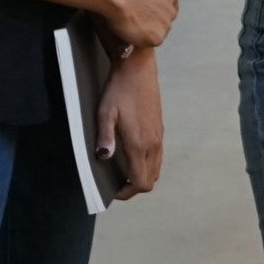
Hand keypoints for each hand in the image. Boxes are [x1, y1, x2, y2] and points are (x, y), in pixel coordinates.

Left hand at [95, 49, 164, 198]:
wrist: (138, 70)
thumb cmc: (119, 90)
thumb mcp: (105, 113)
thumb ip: (105, 137)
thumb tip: (103, 158)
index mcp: (139, 143)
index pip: (140, 181)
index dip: (127, 192)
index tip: (114, 192)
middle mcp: (153, 144)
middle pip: (150, 180)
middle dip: (134, 187)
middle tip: (117, 184)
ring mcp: (159, 137)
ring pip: (156, 170)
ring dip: (142, 176)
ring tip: (124, 172)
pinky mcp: (160, 130)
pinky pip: (157, 158)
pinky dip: (147, 165)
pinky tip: (133, 156)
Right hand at [98, 0, 177, 51]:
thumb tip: (142, 0)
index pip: (169, 8)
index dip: (157, 13)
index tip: (149, 15)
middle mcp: (171, 11)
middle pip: (164, 22)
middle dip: (153, 24)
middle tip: (137, 22)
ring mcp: (165, 25)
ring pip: (157, 34)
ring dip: (146, 33)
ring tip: (131, 26)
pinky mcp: (157, 38)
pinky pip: (149, 42)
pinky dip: (140, 40)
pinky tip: (131, 31)